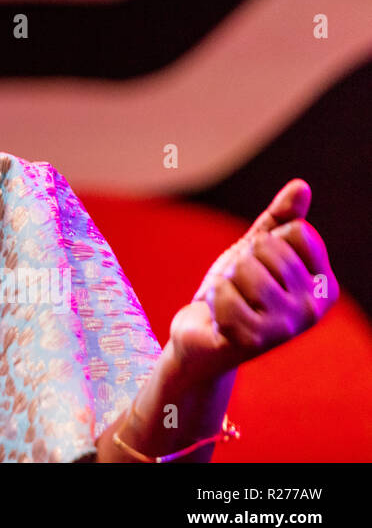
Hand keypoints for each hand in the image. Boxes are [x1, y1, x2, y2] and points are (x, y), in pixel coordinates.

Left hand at [167, 179, 337, 384]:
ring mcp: (287, 327)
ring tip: (229, 301)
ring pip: (245, 268)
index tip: (260, 267)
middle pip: (267, 248)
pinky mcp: (256, 341)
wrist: (202, 337)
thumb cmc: (234, 290)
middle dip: (240, 261)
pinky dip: (213, 298)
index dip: (265, 242)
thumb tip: (301, 186)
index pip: (297, 230)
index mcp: (324, 285)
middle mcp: (314, 308)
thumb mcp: (255, 249)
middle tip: (238, 288)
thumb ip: (280, 219)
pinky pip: (224, 293)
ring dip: (225, 280)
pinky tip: (219, 317)